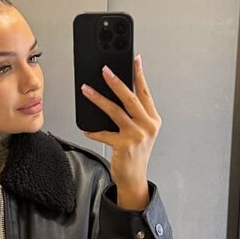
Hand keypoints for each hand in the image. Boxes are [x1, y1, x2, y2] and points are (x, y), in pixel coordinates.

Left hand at [81, 55, 161, 204]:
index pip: (145, 92)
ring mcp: (137, 136)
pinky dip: (94, 131)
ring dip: (98, 99)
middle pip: (131, 98)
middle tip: (105, 70)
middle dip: (116, 81)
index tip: (135, 59)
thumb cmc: (135, 153)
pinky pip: (104, 133)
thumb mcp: (140, 131)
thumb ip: (132, 114)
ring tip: (86, 89)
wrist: (134, 178)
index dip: (140, 74)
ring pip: (115, 111)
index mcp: (153, 119)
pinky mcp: (124, 146)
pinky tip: (86, 129)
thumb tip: (115, 94)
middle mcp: (148, 126)